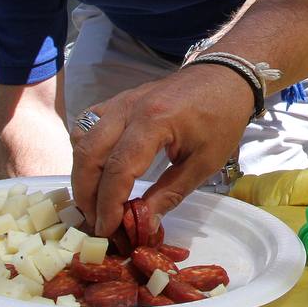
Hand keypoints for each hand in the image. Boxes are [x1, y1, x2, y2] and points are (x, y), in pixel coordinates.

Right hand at [70, 64, 254, 236]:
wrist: (225, 76)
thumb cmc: (222, 117)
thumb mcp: (205, 162)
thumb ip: (170, 194)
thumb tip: (143, 224)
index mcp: (154, 122)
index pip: (119, 169)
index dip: (109, 204)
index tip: (109, 230)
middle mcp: (129, 109)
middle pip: (89, 155)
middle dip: (87, 195)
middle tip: (97, 222)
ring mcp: (120, 101)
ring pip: (81, 139)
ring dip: (82, 174)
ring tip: (94, 202)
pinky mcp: (119, 100)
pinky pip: (87, 124)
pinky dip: (84, 149)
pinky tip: (95, 170)